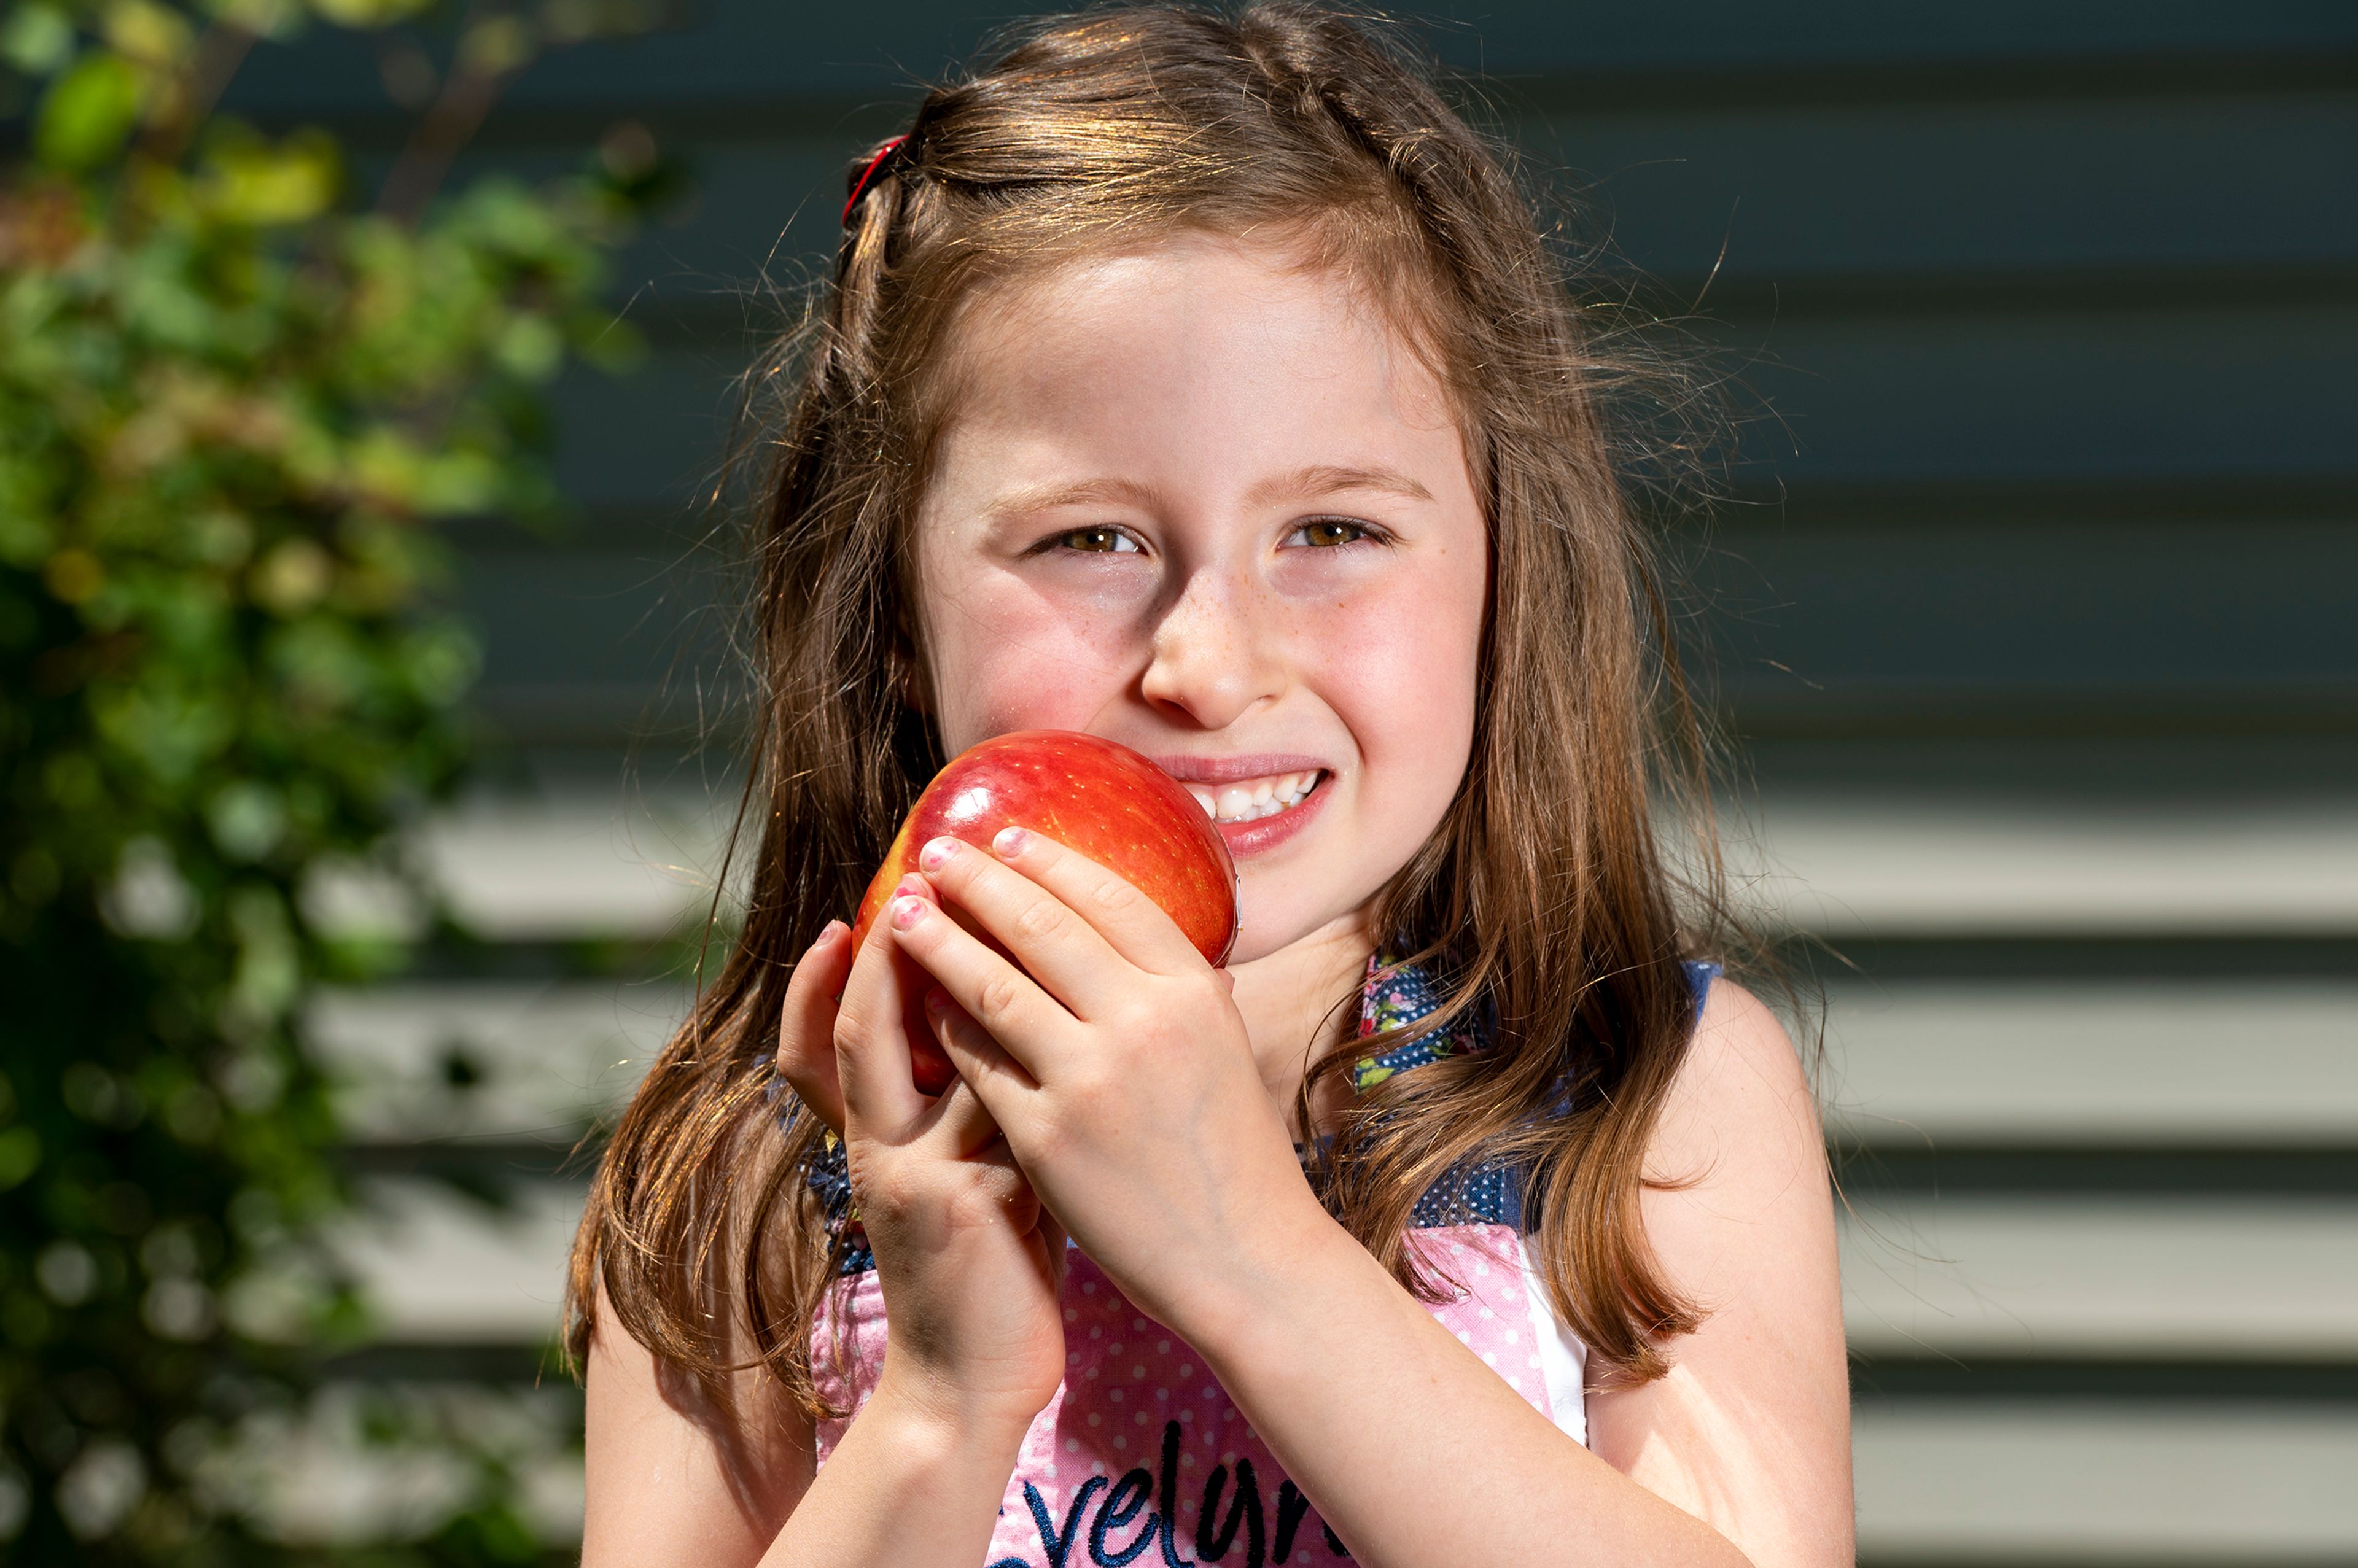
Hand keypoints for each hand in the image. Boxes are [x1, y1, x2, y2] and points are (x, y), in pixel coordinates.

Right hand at [775, 893, 1068, 1432]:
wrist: (972, 1385)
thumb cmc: (986, 1270)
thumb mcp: (962, 1176)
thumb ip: (972, 1104)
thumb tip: (1012, 1014)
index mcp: (873, 1141)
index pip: (832, 1039)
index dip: (832, 975)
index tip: (863, 909)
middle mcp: (880, 1153)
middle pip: (865, 1030)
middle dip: (893, 951)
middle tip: (919, 883)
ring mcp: (922, 1179)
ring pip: (949, 1060)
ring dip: (979, 989)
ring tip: (1007, 921)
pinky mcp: (971, 1206)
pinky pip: (1008, 1109)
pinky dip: (1045, 1065)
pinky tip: (1089, 1022)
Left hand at [880, 831, 1329, 1336]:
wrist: (1248, 1261)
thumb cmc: (1235, 1155)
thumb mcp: (1223, 1048)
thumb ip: (1177, 989)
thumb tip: (1135, 927)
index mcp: (1194, 991)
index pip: (1112, 898)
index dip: (1051, 860)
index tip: (1006, 835)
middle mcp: (1146, 1021)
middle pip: (1042, 924)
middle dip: (979, 880)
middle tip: (935, 853)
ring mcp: (1093, 1077)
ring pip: (994, 984)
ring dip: (940, 939)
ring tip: (904, 911)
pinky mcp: (1048, 1135)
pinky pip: (978, 1061)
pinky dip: (943, 1023)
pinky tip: (917, 1001)